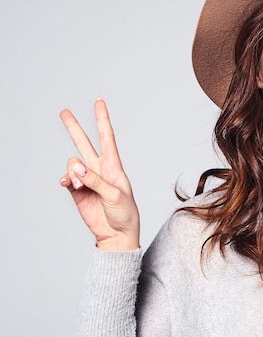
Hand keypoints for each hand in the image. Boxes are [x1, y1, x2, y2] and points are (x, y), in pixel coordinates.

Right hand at [60, 99, 139, 250]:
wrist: (117, 234)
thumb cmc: (125, 214)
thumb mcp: (116, 195)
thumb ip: (96, 181)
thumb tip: (77, 168)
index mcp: (114, 166)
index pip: (106, 137)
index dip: (102, 119)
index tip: (99, 101)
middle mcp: (99, 169)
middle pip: (83, 143)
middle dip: (73, 127)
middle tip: (63, 112)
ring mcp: (87, 180)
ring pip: (72, 163)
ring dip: (73, 171)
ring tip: (79, 185)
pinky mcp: (77, 191)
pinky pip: (66, 179)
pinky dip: (65, 179)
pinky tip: (68, 184)